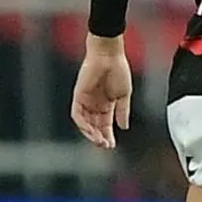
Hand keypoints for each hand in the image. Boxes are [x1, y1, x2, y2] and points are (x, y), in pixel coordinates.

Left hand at [71, 36, 132, 150]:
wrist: (109, 55)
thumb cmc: (118, 70)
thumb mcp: (124, 95)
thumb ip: (123, 111)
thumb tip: (123, 127)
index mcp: (106, 103)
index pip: (104, 124)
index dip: (107, 135)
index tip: (111, 145)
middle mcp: (94, 103)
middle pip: (94, 125)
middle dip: (99, 137)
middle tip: (105, 145)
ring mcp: (85, 100)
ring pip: (84, 123)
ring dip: (91, 133)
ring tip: (99, 141)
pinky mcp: (78, 95)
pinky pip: (77, 114)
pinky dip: (82, 124)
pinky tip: (90, 131)